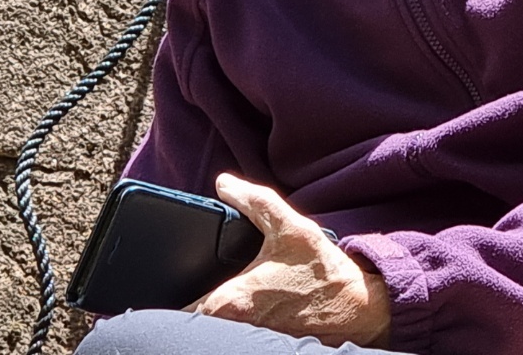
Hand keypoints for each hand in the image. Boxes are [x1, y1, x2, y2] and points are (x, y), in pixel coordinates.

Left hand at [185, 173, 391, 347]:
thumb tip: (224, 183)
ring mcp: (249, 342)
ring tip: (226, 298)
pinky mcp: (266, 347)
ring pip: (215, 333)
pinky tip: (250, 310)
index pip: (179, 312)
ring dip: (215, 318)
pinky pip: (236, 339)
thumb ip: (254, 201)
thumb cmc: (323, 273)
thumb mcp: (290, 226)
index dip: (169, 300)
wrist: (357, 310)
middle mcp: (234, 328)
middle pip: (194, 325)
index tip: (165, 288)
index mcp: (230, 301)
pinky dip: (236, 327)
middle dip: (191, 307)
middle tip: (197, 286)